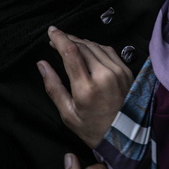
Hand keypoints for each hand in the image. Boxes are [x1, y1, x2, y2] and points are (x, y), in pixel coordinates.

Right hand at [39, 27, 133, 147]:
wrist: (125, 137)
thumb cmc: (94, 128)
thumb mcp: (68, 114)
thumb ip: (53, 87)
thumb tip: (42, 65)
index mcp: (86, 88)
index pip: (71, 52)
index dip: (59, 38)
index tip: (51, 31)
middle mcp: (104, 75)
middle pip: (82, 45)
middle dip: (67, 39)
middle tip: (56, 39)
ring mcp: (118, 71)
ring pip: (95, 45)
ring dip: (81, 42)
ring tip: (70, 44)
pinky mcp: (126, 70)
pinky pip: (108, 50)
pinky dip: (95, 47)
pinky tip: (88, 50)